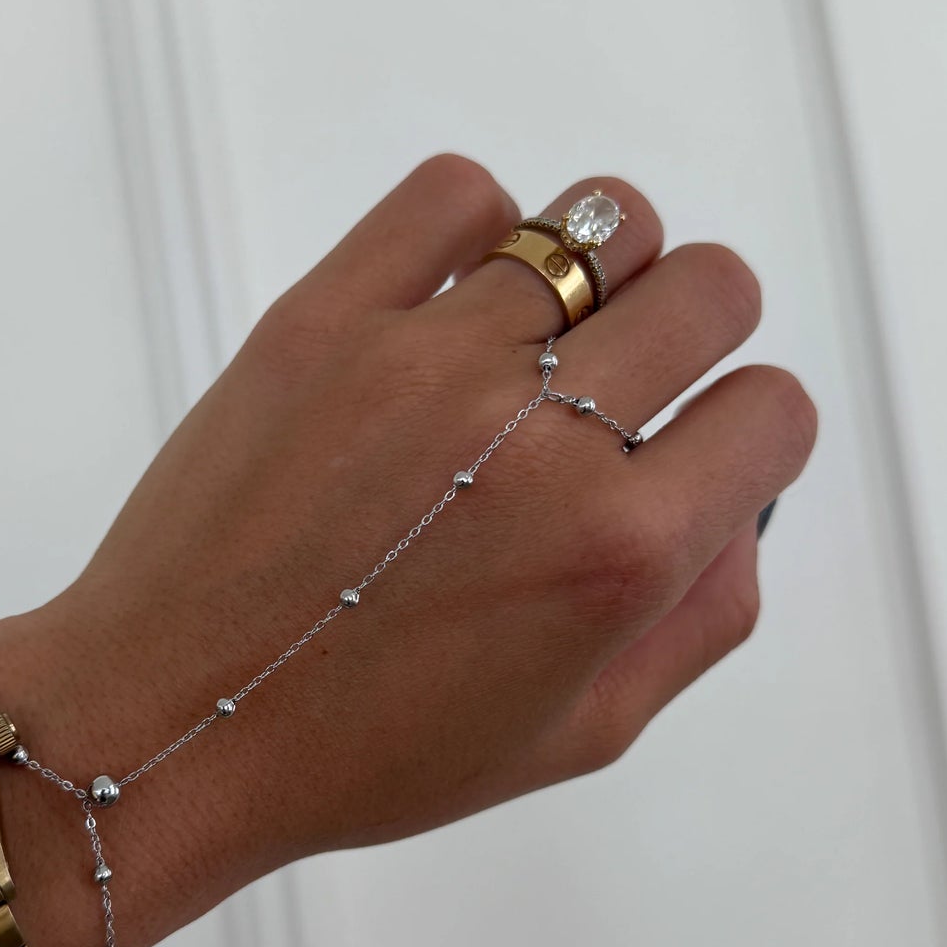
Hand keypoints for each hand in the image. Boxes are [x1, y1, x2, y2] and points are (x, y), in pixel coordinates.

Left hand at [0, 161, 816, 946]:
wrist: (172, 726)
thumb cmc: (366, 753)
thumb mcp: (579, 735)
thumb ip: (699, 619)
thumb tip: (740, 506)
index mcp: (617, 552)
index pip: (774, 410)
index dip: (749, 437)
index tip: (697, 455)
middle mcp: (538, 439)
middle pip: (711, 288)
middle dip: (698, 339)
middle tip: (629, 392)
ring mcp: (425, 360)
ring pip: (601, 220)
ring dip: (600, 279)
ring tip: (538, 346)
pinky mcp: (324, 317)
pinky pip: (456, 194)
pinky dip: (483, 229)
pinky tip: (456, 305)